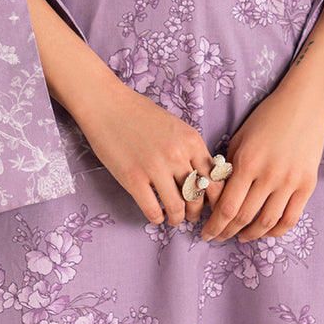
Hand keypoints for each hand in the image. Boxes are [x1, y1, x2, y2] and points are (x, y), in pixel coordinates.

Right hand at [77, 76, 221, 227]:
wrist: (107, 105)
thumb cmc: (140, 113)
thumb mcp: (176, 126)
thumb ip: (190, 150)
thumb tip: (204, 178)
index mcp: (191, 141)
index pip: (215, 180)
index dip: (215, 198)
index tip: (210, 204)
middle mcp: (177, 155)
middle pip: (198, 197)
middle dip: (197, 211)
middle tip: (191, 215)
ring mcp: (155, 167)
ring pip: (178, 208)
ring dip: (178, 219)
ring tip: (174, 218)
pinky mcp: (133, 178)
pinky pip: (153, 211)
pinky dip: (157, 218)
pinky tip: (156, 214)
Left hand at [201, 75, 323, 242]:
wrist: (304, 104)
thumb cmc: (267, 117)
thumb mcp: (240, 137)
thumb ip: (229, 166)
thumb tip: (216, 194)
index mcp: (247, 162)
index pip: (226, 207)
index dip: (215, 226)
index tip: (206, 233)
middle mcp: (268, 175)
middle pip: (244, 218)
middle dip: (227, 232)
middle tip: (218, 237)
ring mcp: (290, 181)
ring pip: (267, 222)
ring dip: (251, 235)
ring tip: (240, 237)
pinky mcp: (307, 184)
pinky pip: (291, 218)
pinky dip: (276, 230)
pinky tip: (265, 231)